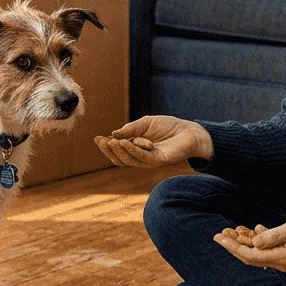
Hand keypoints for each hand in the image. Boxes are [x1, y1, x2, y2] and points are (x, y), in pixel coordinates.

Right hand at [94, 115, 212, 167]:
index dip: (107, 146)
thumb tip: (114, 134)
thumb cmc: (169, 126)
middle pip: (120, 158)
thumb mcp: (146, 123)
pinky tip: (124, 143)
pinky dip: (132, 150)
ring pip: (129, 159)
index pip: (118, 150)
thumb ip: (131, 129)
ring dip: (118, 151)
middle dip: (109, 150)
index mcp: (136, 148)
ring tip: (110, 142)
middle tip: (100, 141)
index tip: (97, 138)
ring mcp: (149, 160)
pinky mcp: (158, 161)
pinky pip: (141, 157)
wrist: (189, 130)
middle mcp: (141, 156)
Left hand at [213, 213, 285, 271]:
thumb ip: (273, 236)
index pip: (250, 255)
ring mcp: (282, 259)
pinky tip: (251, 230)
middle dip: (233, 245)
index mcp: (281, 258)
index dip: (232, 247)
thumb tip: (254, 242)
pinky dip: (256, 240)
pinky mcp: (285, 254)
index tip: (218, 238)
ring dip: (243, 242)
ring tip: (229, 230)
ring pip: (256, 253)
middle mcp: (280, 262)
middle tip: (218, 234)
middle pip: (249, 256)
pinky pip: (265, 249)